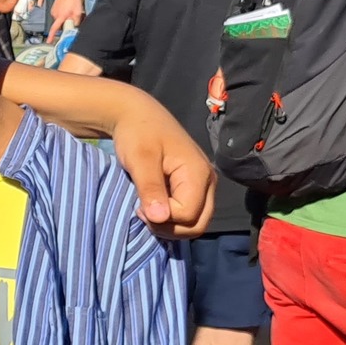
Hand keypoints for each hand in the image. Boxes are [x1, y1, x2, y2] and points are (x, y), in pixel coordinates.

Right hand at [50, 0, 84, 34]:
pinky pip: (58, 14)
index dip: (52, 36)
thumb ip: (76, 21)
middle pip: (59, 24)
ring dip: (64, 18)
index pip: (54, 28)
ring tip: (70, 11)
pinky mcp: (54, 8)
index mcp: (60, 16)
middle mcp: (55, 14)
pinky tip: (67, 9)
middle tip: (72, 18)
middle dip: (64, 23)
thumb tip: (75, 26)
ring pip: (59, 19)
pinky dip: (62, 14)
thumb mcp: (78, 12)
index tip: (49, 41)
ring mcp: (53, 11)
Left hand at [109, 96, 214, 238]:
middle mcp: (208, 182)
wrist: (137, 116)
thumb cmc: (138, 133)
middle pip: (198, 224)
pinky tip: (153, 207)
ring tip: (146, 210)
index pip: (188, 215)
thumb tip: (160, 218)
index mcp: (199, 174)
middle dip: (170, 228)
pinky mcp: (194, 187)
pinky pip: (190, 214)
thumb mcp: (140, 160)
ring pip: (195, 222)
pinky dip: (172, 219)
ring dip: (170, 225)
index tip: (139, 206)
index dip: (163, 218)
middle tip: (143, 213)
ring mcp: (204, 185)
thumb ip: (151, 188)